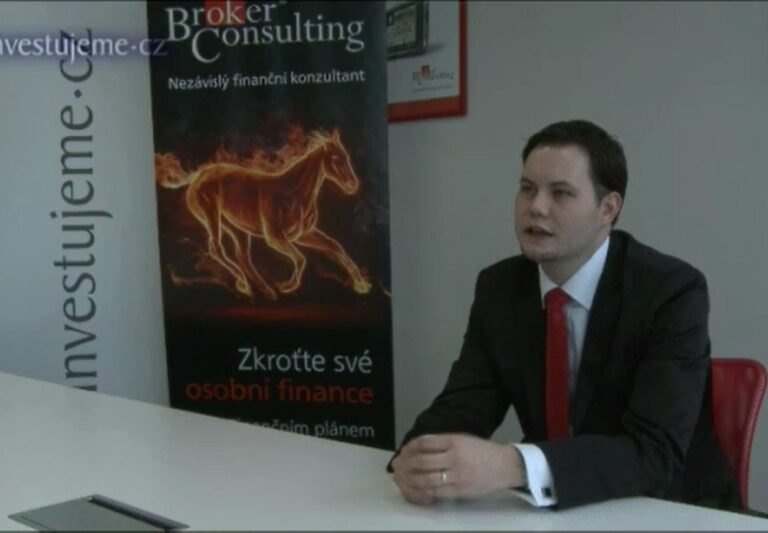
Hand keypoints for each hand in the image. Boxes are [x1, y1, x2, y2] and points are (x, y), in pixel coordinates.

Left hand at [391, 433, 525, 504]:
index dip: (409, 447)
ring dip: (409, 479)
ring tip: (403, 478)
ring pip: (425, 478)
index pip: (423, 442)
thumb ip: (441, 442)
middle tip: (397, 466)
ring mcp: (457, 475)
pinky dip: (422, 491)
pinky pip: (435, 492)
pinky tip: (417, 488)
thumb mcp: (462, 439)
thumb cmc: (481, 452)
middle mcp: (454, 457)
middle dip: (405, 464)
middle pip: (421, 461)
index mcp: (454, 441)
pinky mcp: (460, 490)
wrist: (504, 465)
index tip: (403, 451)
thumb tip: (416, 448)